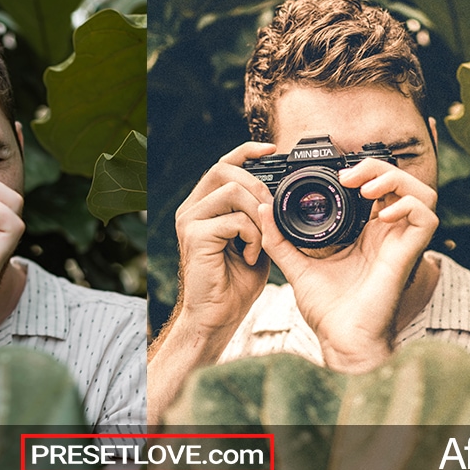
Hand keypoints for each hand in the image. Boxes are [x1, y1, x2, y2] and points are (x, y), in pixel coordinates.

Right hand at [174, 142, 277, 331]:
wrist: (216, 318)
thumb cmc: (235, 284)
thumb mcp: (255, 242)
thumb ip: (261, 218)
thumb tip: (280, 196)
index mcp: (204, 206)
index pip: (222, 165)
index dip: (246, 152)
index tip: (273, 151)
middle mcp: (191, 209)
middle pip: (224, 170)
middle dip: (257, 185)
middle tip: (272, 213)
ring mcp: (189, 221)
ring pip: (230, 191)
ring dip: (257, 214)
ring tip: (262, 242)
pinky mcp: (194, 236)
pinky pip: (233, 220)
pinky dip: (252, 237)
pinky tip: (252, 257)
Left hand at [261, 157, 438, 371]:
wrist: (341, 339)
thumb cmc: (327, 310)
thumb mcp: (296, 264)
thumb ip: (279, 238)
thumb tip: (263, 209)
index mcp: (366, 233)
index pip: (378, 187)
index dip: (365, 171)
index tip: (336, 175)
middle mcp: (387, 234)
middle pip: (401, 182)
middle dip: (378, 168)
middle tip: (348, 177)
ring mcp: (400, 243)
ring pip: (421, 193)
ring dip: (396, 181)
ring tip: (366, 189)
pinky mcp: (409, 255)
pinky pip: (426, 218)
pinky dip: (408, 206)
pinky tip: (381, 215)